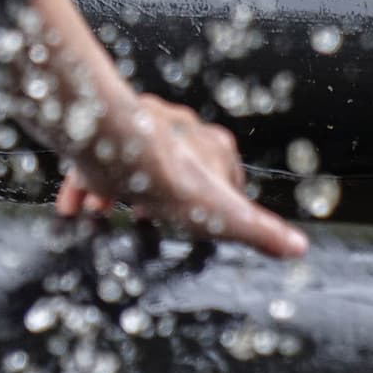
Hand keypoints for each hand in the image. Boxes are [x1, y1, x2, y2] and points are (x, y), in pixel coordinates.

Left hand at [59, 90, 311, 259]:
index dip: (217, 199)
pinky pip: (91, 158)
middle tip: (146, 221)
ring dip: (120, 188)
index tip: (204, 221)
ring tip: (106, 214)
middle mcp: (176, 127)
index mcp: (213, 145)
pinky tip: (73, 207)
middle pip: (176, 164)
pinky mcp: (101, 130)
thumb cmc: (174, 182)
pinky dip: (83, 183)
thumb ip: (262, 232)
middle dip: (162, 193)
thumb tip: (300, 248)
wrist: (117, 146)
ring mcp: (136, 124)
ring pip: (131, 159)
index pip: (226, 172)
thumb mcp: (226, 217)